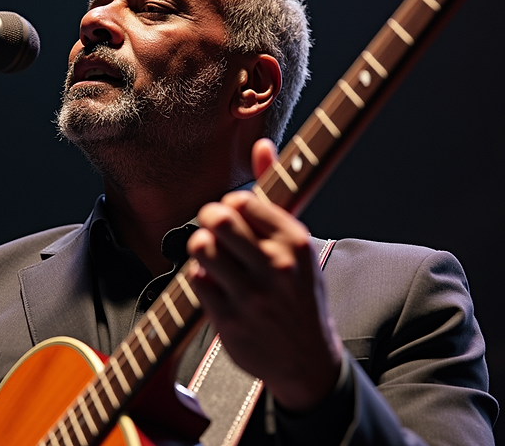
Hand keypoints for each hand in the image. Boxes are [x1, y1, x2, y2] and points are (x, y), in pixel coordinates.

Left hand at [186, 138, 342, 410]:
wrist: (309, 362)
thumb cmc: (300, 294)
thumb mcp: (298, 244)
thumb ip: (277, 192)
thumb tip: (261, 143)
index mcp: (296, 241)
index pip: (243, 201)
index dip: (231, 206)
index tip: (236, 219)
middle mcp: (276, 266)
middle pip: (217, 218)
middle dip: (209, 219)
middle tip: (215, 231)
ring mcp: (252, 295)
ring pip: (201, 247)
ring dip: (200, 248)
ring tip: (213, 257)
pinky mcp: (229, 320)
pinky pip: (195, 281)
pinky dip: (198, 278)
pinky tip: (213, 284)